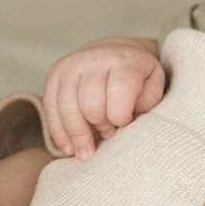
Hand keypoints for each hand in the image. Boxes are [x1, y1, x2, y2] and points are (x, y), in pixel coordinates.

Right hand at [43, 37, 166, 158]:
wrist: (113, 53)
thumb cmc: (137, 78)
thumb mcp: (153, 85)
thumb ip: (147, 102)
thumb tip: (127, 121)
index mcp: (123, 61)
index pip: (119, 91)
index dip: (121, 116)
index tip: (124, 124)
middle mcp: (94, 59)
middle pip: (90, 104)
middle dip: (100, 126)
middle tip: (109, 133)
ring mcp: (71, 65)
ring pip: (67, 108)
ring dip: (77, 135)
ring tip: (87, 152)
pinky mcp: (55, 74)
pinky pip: (50, 107)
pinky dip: (59, 132)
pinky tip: (69, 147)